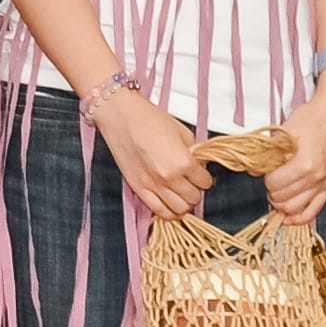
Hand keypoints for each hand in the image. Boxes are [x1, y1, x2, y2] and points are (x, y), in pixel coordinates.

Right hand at [89, 85, 213, 229]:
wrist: (120, 116)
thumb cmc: (148, 119)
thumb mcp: (182, 132)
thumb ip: (193, 152)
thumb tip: (198, 165)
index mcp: (183, 162)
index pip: (205, 183)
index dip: (204, 177)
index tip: (200, 172)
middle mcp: (169, 178)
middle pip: (193, 199)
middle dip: (195, 190)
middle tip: (190, 181)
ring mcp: (152, 185)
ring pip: (178, 209)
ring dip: (183, 202)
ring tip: (180, 193)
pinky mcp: (137, 188)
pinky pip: (158, 211)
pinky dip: (167, 211)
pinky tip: (168, 202)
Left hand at [260, 79, 325, 226]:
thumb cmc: (313, 119)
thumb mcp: (284, 132)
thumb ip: (267, 152)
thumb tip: (253, 169)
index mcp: (305, 163)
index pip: (274, 183)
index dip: (266, 177)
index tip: (266, 169)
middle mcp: (317, 177)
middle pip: (283, 199)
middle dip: (271, 191)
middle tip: (270, 179)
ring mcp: (324, 183)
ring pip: (296, 209)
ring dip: (282, 205)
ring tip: (276, 194)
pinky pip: (315, 210)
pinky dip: (300, 218)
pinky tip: (289, 218)